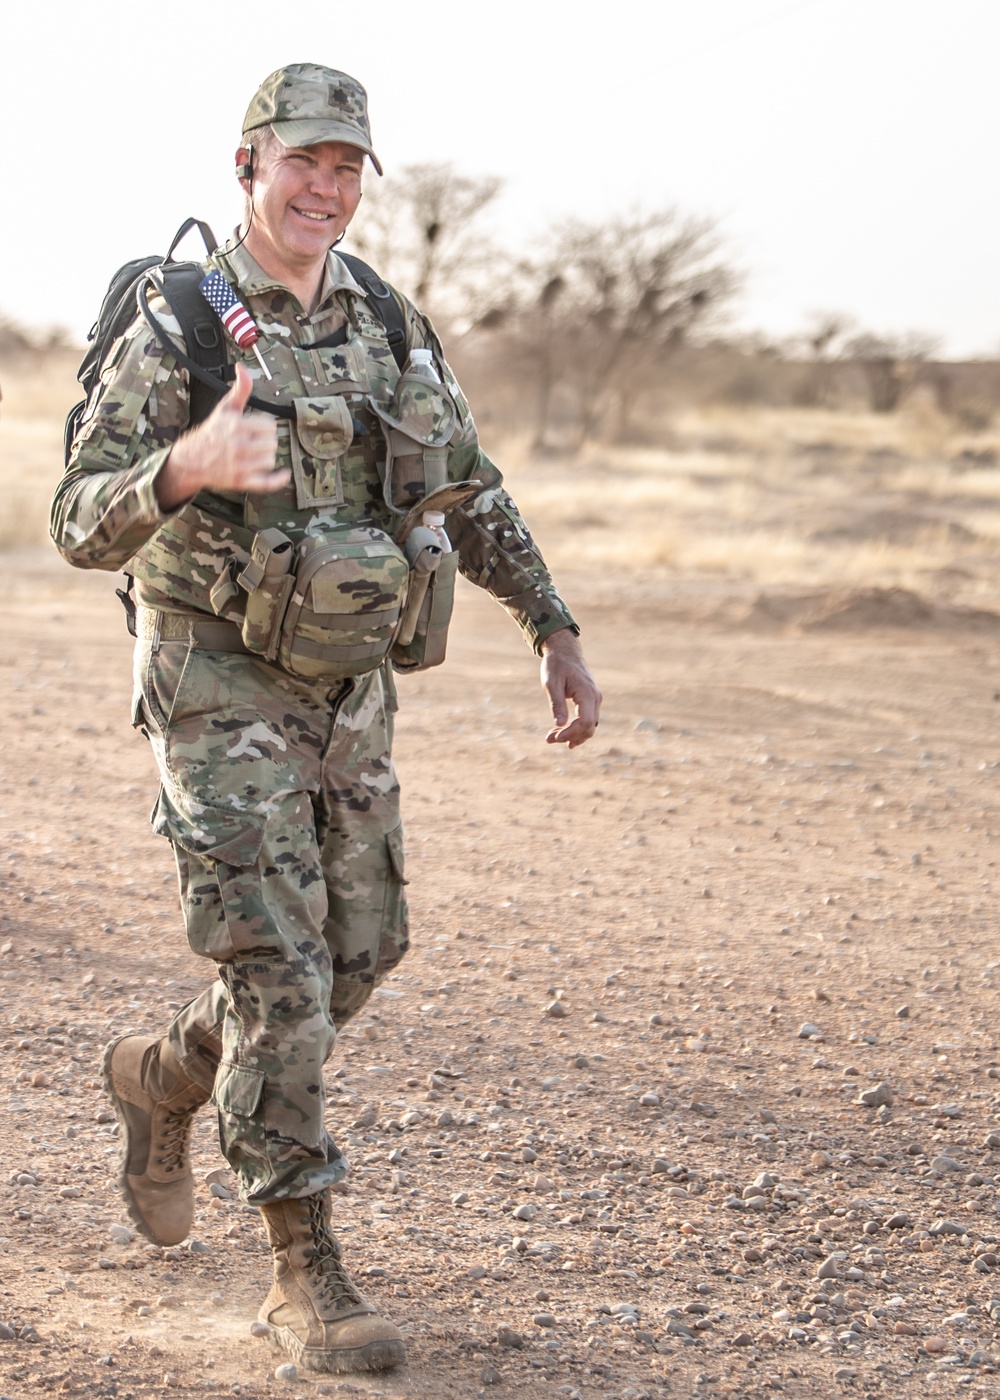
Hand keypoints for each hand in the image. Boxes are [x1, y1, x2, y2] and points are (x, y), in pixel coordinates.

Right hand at [155, 363, 288, 509]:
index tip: (256, 428)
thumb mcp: (225, 408)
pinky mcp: (241, 481)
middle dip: (266, 442)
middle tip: (254, 442)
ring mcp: (240, 465)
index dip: (265, 427)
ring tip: (254, 454)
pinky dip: (278, 479)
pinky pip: (266, 483)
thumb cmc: (212, 431)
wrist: (193, 459)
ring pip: (271, 460)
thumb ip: (240, 389)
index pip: (269, 426)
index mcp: (236, 426)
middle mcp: (238, 446)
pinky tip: (284, 474)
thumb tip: (242, 367)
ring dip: (266, 456)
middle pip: (272, 443)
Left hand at [540, 628, 601, 748]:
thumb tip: (559, 725)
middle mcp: (595, 697)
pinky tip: (565, 736)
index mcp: (587, 692)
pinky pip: (588, 720)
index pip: (585, 721)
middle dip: (570, 736)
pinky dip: (578, 730)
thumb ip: (556, 703)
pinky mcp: (591, 700)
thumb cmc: (556, 665)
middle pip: (589, 727)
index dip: (571, 733)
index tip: (554, 737)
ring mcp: (595, 699)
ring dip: (573, 735)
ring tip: (553, 738)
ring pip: (590, 726)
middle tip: (549, 739)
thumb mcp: (552, 683)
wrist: (564, 651)